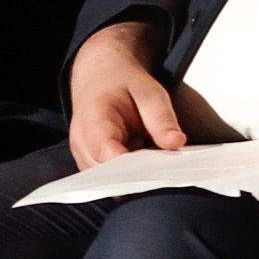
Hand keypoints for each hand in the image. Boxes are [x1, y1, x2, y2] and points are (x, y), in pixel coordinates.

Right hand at [65, 20, 216, 167]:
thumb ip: (161, 119)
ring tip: (154, 165)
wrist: (100, 76)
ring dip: (131, 179)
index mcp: (94, 120)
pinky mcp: (89, 163)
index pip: (109, 155)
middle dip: (137, 177)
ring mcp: (83, 155)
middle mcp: (82, 142)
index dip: (133, 170)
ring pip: (107, 182)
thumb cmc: (122, 84)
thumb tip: (176, 143)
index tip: (159, 174)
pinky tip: (143, 166)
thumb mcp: (150, 93)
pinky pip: (107, 180)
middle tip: (166, 172)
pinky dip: (127, 177)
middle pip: (107, 174)